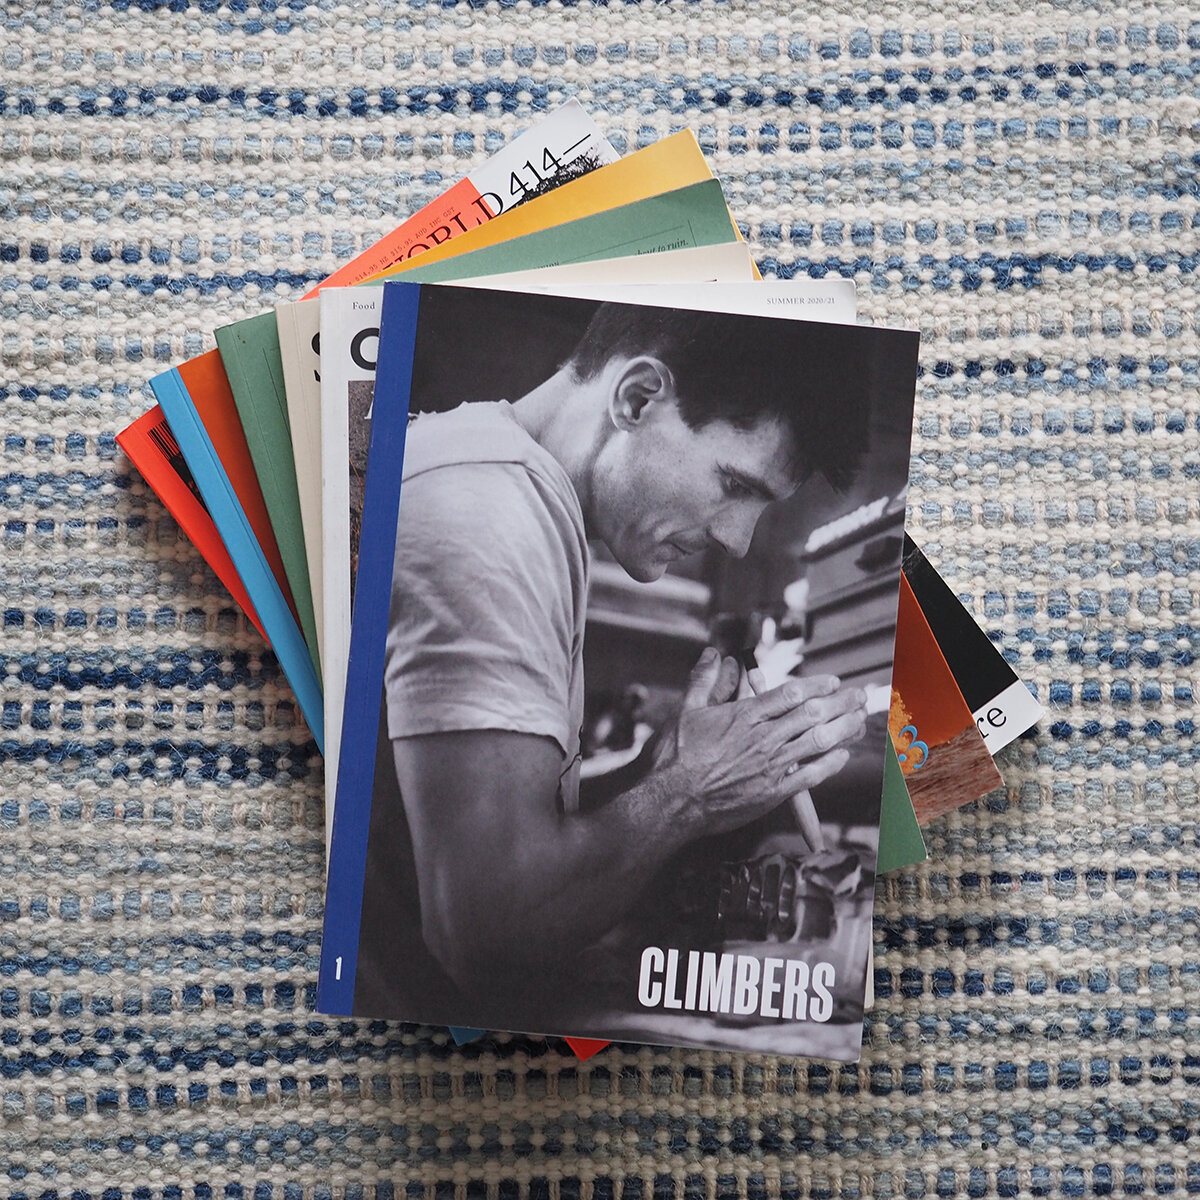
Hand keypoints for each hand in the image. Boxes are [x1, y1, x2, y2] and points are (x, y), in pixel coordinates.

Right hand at [655, 647, 866, 838]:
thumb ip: (703, 680)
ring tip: (860, 720)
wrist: (673, 800)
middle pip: (811, 714)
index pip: (789, 694)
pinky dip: (829, 764)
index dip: (816, 686)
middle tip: (860, 696)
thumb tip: (712, 654)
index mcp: (744, 715)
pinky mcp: (772, 792)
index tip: (834, 682)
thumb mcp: (685, 710)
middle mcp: (762, 737)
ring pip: (816, 742)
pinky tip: (842, 756)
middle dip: (839, 703)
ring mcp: (770, 765)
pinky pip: (809, 776)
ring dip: (842, 729)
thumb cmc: (676, 756)